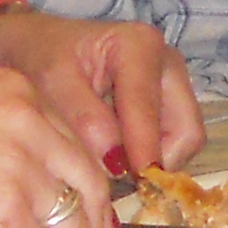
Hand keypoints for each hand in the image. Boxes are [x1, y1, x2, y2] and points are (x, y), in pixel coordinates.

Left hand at [0, 7, 204, 173]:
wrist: (42, 45)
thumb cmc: (44, 57)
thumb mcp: (52, 81)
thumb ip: (84, 118)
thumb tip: (115, 162)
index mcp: (139, 46)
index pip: (148, 109)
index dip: (142, 149)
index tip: (131, 181)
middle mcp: (168, 62)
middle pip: (186, 130)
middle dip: (157, 160)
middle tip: (120, 179)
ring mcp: (174, 83)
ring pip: (184, 140)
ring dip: (154, 160)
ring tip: (113, 165)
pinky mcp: (172, 102)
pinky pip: (175, 141)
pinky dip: (150, 155)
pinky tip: (120, 155)